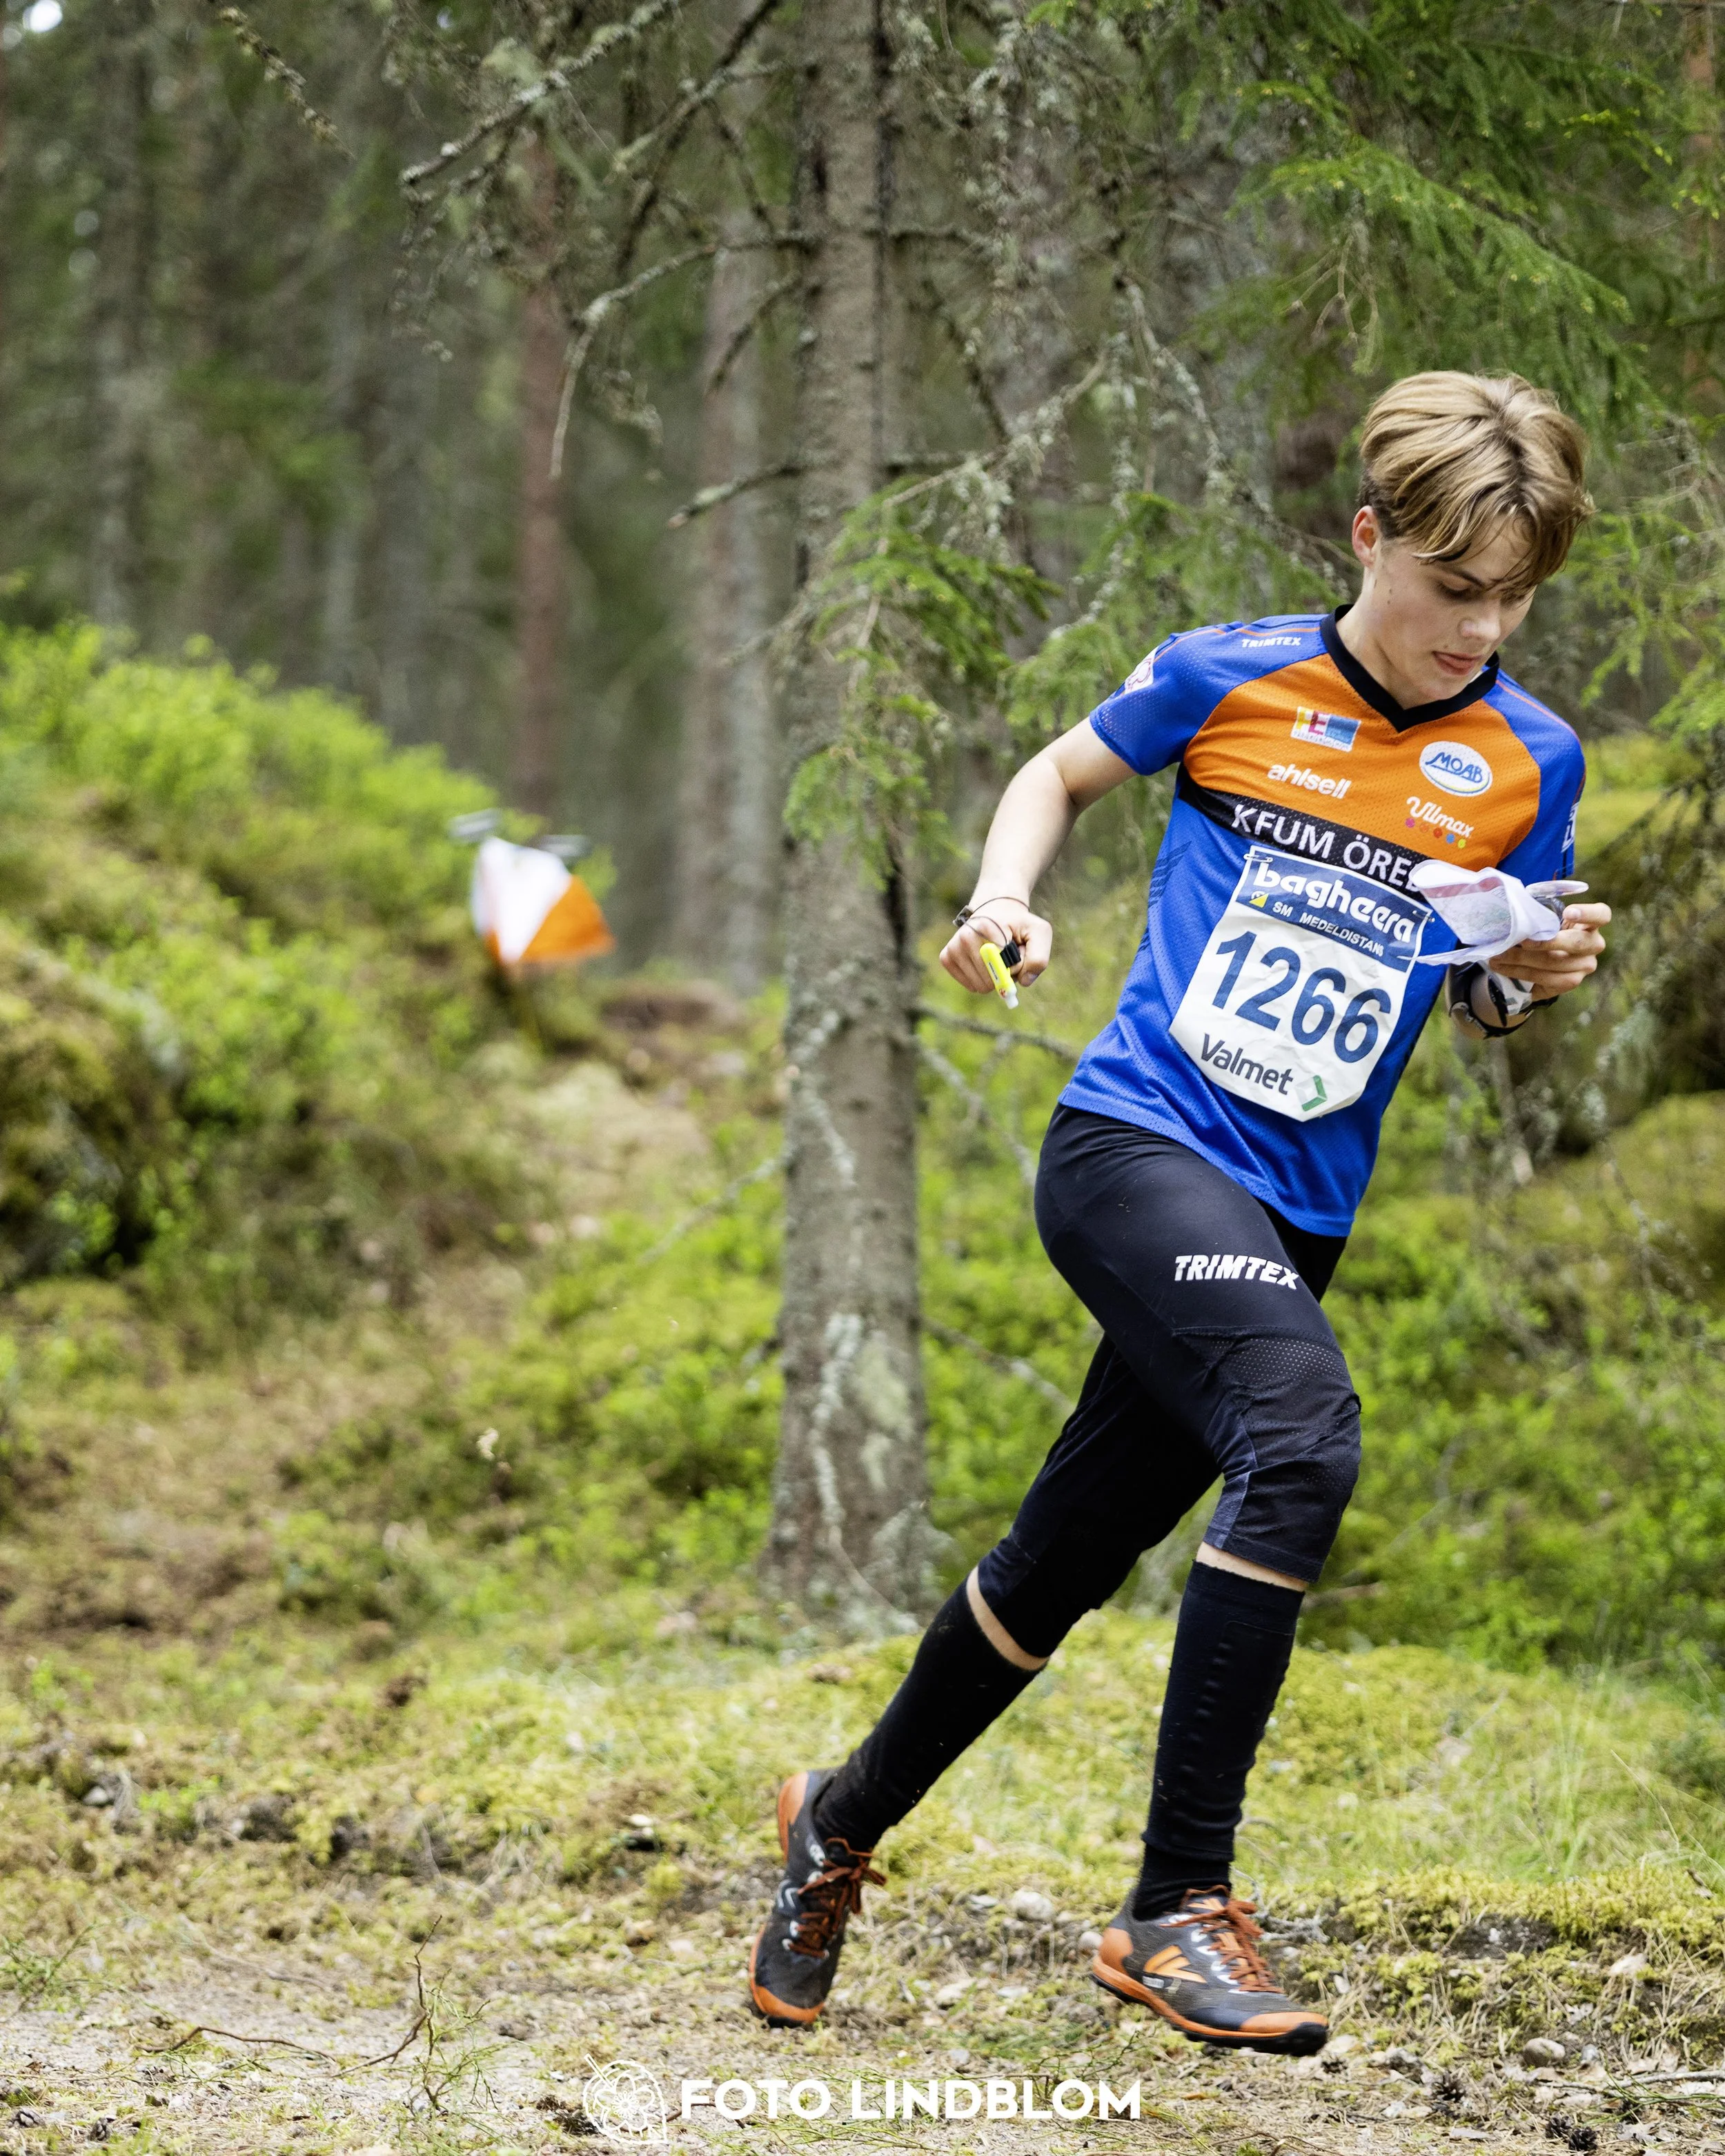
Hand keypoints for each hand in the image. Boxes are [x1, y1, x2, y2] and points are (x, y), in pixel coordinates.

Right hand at [939, 896, 1052, 993]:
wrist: (995, 909)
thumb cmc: (1019, 924)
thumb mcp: (1039, 932)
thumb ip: (1039, 958)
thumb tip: (1023, 982)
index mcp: (986, 928)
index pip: (1002, 969)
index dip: (1015, 967)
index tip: (1017, 954)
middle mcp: (965, 937)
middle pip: (989, 981)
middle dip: (1004, 974)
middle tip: (1007, 954)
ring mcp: (953, 948)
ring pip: (979, 986)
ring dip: (993, 977)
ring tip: (996, 956)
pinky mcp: (946, 957)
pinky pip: (969, 985)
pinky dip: (981, 979)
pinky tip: (984, 962)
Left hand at [1489, 901, 1610, 998]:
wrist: (1540, 961)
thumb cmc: (1544, 931)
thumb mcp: (1544, 918)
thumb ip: (1538, 912)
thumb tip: (1515, 908)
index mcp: (1590, 924)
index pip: (1601, 915)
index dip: (1588, 913)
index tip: (1568, 912)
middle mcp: (1593, 945)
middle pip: (1576, 943)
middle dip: (1545, 942)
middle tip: (1522, 941)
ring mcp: (1584, 966)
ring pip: (1555, 964)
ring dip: (1521, 960)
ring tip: (1498, 956)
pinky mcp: (1570, 983)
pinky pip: (1545, 979)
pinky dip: (1519, 972)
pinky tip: (1502, 967)